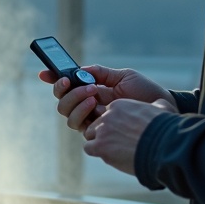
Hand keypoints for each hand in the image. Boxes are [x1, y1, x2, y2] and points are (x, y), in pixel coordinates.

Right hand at [41, 63, 174, 133]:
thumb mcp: (123, 76)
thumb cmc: (145, 92)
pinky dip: (83, 113)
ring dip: (75, 101)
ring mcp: (92, 120)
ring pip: (67, 114)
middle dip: (64, 90)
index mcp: (92, 89)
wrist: (160, 108)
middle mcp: (89, 106)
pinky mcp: (99, 133)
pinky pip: (80, 126)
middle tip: (74, 81)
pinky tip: (97, 106)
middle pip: (62, 101)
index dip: (53, 80)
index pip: (68, 86)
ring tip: (93, 94)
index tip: (44, 74)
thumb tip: (80, 70)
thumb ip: (101, 73)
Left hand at [83, 97, 176, 175]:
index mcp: (119, 106)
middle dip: (104, 133)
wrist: (163, 144)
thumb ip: (156, 105)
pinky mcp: (100, 146)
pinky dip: (97, 152)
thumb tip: (160, 104)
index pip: (107, 114)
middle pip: (97, 124)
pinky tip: (109, 155)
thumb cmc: (165, 128)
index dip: (114, 124)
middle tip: (116, 143)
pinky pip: (89, 148)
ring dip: (98, 142)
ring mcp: (103, 131)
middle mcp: (108, 116)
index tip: (122, 132)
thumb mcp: (161, 108)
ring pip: (90, 135)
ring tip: (112, 150)